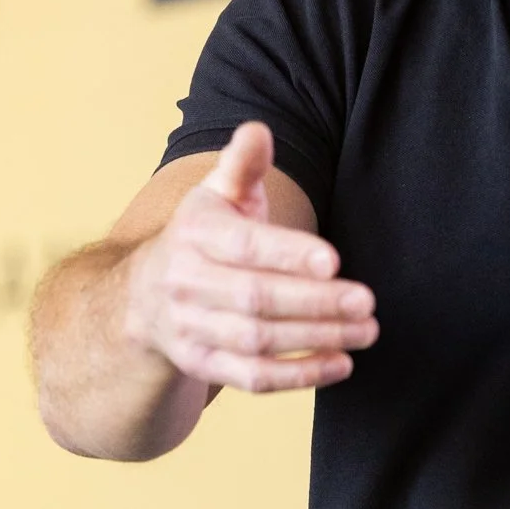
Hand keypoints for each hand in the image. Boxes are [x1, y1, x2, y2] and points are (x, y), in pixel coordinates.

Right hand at [124, 123, 376, 392]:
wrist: (143, 299)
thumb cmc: (202, 238)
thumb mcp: (215, 195)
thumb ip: (242, 165)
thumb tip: (258, 130)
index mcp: (193, 233)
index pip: (243, 246)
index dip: (288, 254)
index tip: (334, 261)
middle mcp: (184, 282)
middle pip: (256, 298)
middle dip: (316, 302)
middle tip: (366, 302)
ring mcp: (189, 328)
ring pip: (257, 340)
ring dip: (316, 339)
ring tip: (366, 331)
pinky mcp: (200, 365)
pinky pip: (252, 378)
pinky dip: (298, 375)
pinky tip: (340, 363)